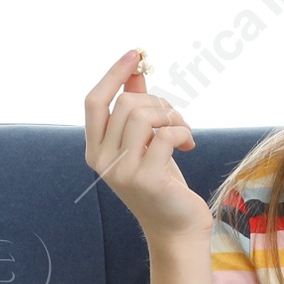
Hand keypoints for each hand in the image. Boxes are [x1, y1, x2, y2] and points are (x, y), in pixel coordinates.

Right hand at [83, 51, 207, 242]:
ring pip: (144, 115)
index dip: (114, 74)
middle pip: (125, 104)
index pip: (94, 101)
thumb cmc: (162, 183)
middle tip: (175, 120)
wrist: (177, 229)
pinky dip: (183, 133)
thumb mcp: (145, 144)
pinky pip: (165, 134)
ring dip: (172, 116)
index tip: (136, 54)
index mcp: (95, 150)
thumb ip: (137, 109)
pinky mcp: (147, 179)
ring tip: (183, 132)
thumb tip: (136, 72)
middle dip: (158, 103)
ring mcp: (122, 172)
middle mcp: (102, 161)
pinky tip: (189, 146)